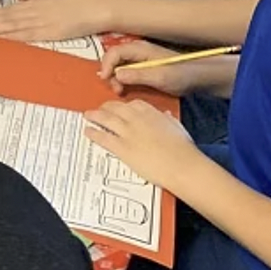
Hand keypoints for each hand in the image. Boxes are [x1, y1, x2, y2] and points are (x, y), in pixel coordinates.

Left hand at [0, 0, 112, 41]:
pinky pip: (27, 37)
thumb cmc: (76, 1)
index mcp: (34, 2)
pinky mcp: (49, 34)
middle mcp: (34, 12)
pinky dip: (13, 39)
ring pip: (13, 28)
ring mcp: (41, 23)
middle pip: (7, 19)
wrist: (95, 8)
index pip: (8, 9)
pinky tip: (1, 42)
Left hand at [84, 99, 201, 190]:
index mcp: (151, 112)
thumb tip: (165, 115)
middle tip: (100, 110)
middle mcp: (136, 119)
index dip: (123, 106)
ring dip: (94, 116)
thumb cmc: (183, 148)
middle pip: (115, 108)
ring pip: (106, 119)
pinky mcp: (122, 148)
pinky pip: (103, 137)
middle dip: (105, 108)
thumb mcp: (177, 127)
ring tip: (87, 116)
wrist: (180, 164)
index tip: (119, 107)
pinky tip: (88, 132)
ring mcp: (127, 132)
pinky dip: (94, 133)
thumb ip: (168, 120)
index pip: (133, 104)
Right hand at [98, 41, 229, 97]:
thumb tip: (116, 74)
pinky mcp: (145, 68)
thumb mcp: (159, 77)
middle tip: (116, 89)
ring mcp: (142, 59)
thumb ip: (137, 75)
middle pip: (114, 59)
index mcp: (140, 49)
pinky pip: (128, 72)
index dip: (106, 65)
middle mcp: (138, 52)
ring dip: (117, 79)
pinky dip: (124, 81)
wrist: (201, 78)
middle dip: (111, 74)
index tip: (105, 79)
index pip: (114, 52)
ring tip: (122, 91)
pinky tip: (128, 89)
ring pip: (120, 66)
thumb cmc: (183, 74)